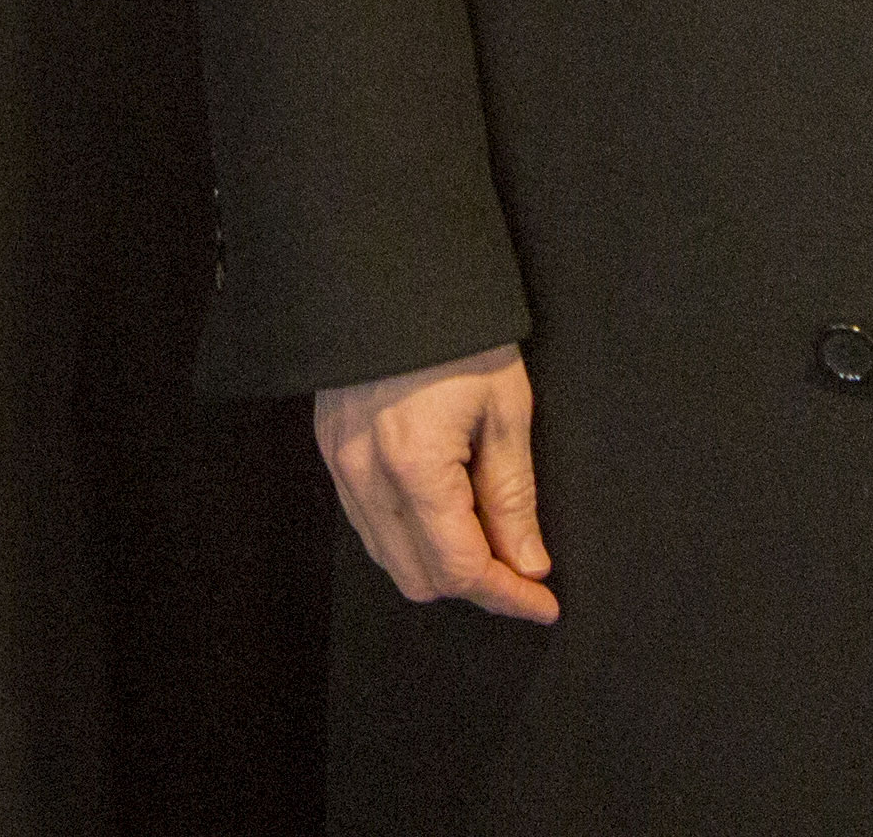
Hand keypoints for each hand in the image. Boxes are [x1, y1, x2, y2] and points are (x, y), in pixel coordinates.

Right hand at [315, 345, 557, 621]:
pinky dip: (405, 535)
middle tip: (519, 568)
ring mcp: (340, 463)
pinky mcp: (330, 447)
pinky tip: (442, 512)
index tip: (542, 603)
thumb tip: (526, 562)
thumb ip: (512, 494)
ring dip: (437, 564)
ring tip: (485, 538)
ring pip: (387, 557)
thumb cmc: (455, 328)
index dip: (506, 595)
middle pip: (419, 578)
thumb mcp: (506, 406)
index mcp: (414, 464)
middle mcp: (366, 474)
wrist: (389, 268)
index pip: (460, 566)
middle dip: (474, 584)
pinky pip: (365, 522)